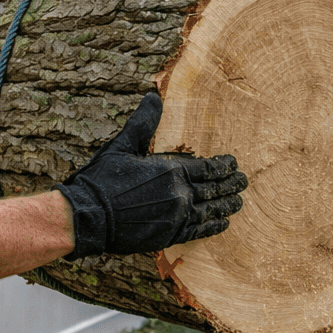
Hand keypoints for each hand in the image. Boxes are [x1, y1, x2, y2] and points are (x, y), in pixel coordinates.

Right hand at [55, 91, 246, 258]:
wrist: (88, 216)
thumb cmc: (102, 180)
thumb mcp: (121, 146)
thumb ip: (143, 123)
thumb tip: (153, 96)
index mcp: (171, 170)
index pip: (209, 167)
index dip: (224, 166)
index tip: (234, 164)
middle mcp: (179, 194)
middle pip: (215, 189)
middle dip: (232, 185)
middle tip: (243, 182)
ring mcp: (176, 217)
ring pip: (212, 210)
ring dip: (228, 206)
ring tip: (238, 202)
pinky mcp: (169, 235)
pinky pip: (199, 231)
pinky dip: (214, 226)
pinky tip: (222, 224)